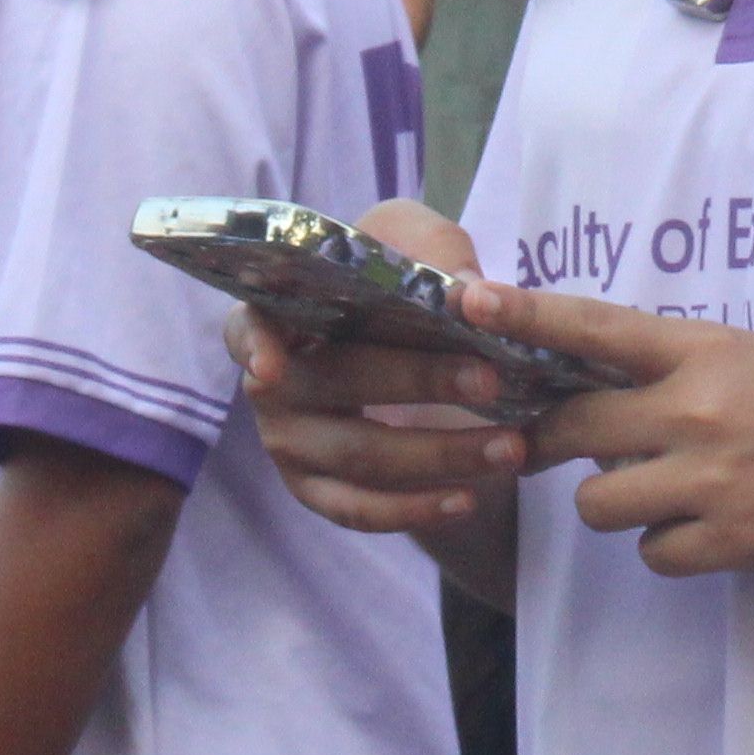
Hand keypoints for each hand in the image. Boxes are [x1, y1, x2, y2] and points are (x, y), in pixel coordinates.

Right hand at [232, 198, 534, 542]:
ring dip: (439, 454)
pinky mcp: (316, 491)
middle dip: (420, 381)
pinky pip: (360, 510)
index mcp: (280, 315)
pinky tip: (467, 499)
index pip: (246, 329)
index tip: (269, 367)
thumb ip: (438, 254)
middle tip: (490, 380)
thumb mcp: (417, 244)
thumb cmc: (399, 281)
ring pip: (360, 456)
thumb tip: (467, 291)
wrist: (414, 343)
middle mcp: (272, 383)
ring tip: (508, 447)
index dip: (254, 348)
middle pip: (338, 383)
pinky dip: (416, 510)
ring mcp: (289, 443)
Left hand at [487, 279, 753, 577]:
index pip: (595, 326)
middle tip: (551, 444)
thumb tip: (597, 398)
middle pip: (572, 428)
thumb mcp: (753, 358)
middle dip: (551, 441)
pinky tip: (716, 525)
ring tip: (677, 489)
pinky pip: (652, 553)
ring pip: (600, 502)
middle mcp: (698, 410)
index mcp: (704, 351)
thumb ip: (674, 371)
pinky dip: (671, 546)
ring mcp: (712, 480)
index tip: (469, 299)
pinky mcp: (732, 541)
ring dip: (622, 501)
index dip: (526, 313)